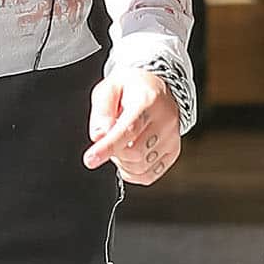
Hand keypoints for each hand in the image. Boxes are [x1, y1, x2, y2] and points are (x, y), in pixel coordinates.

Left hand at [84, 70, 181, 184]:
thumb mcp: (109, 88)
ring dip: (123, 163)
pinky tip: (129, 158)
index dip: (108, 147)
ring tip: (121, 144)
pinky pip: (149, 175)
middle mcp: (165, 120)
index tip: (90, 159)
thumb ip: (101, 111)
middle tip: (109, 138)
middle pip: (134, 152)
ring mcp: (172, 138)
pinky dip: (133, 172)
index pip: (128, 129)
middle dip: (114, 152)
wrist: (157, 87)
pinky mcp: (173, 151)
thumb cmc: (131, 88)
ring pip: (141, 167)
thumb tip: (99, 136)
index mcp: (148, 100)